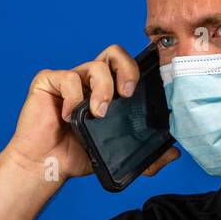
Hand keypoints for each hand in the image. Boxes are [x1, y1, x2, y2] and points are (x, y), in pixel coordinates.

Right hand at [4, 45, 179, 180]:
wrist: (47, 166)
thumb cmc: (78, 156)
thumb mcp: (118, 155)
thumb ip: (147, 157)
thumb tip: (173, 152)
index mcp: (109, 91)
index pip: (128, 68)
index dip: (141, 70)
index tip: (150, 87)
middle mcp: (91, 80)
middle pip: (115, 53)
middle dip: (128, 68)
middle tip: (128, 93)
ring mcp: (71, 78)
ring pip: (95, 66)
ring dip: (102, 90)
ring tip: (98, 114)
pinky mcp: (49, 81)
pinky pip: (68, 77)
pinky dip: (73, 97)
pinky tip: (68, 116)